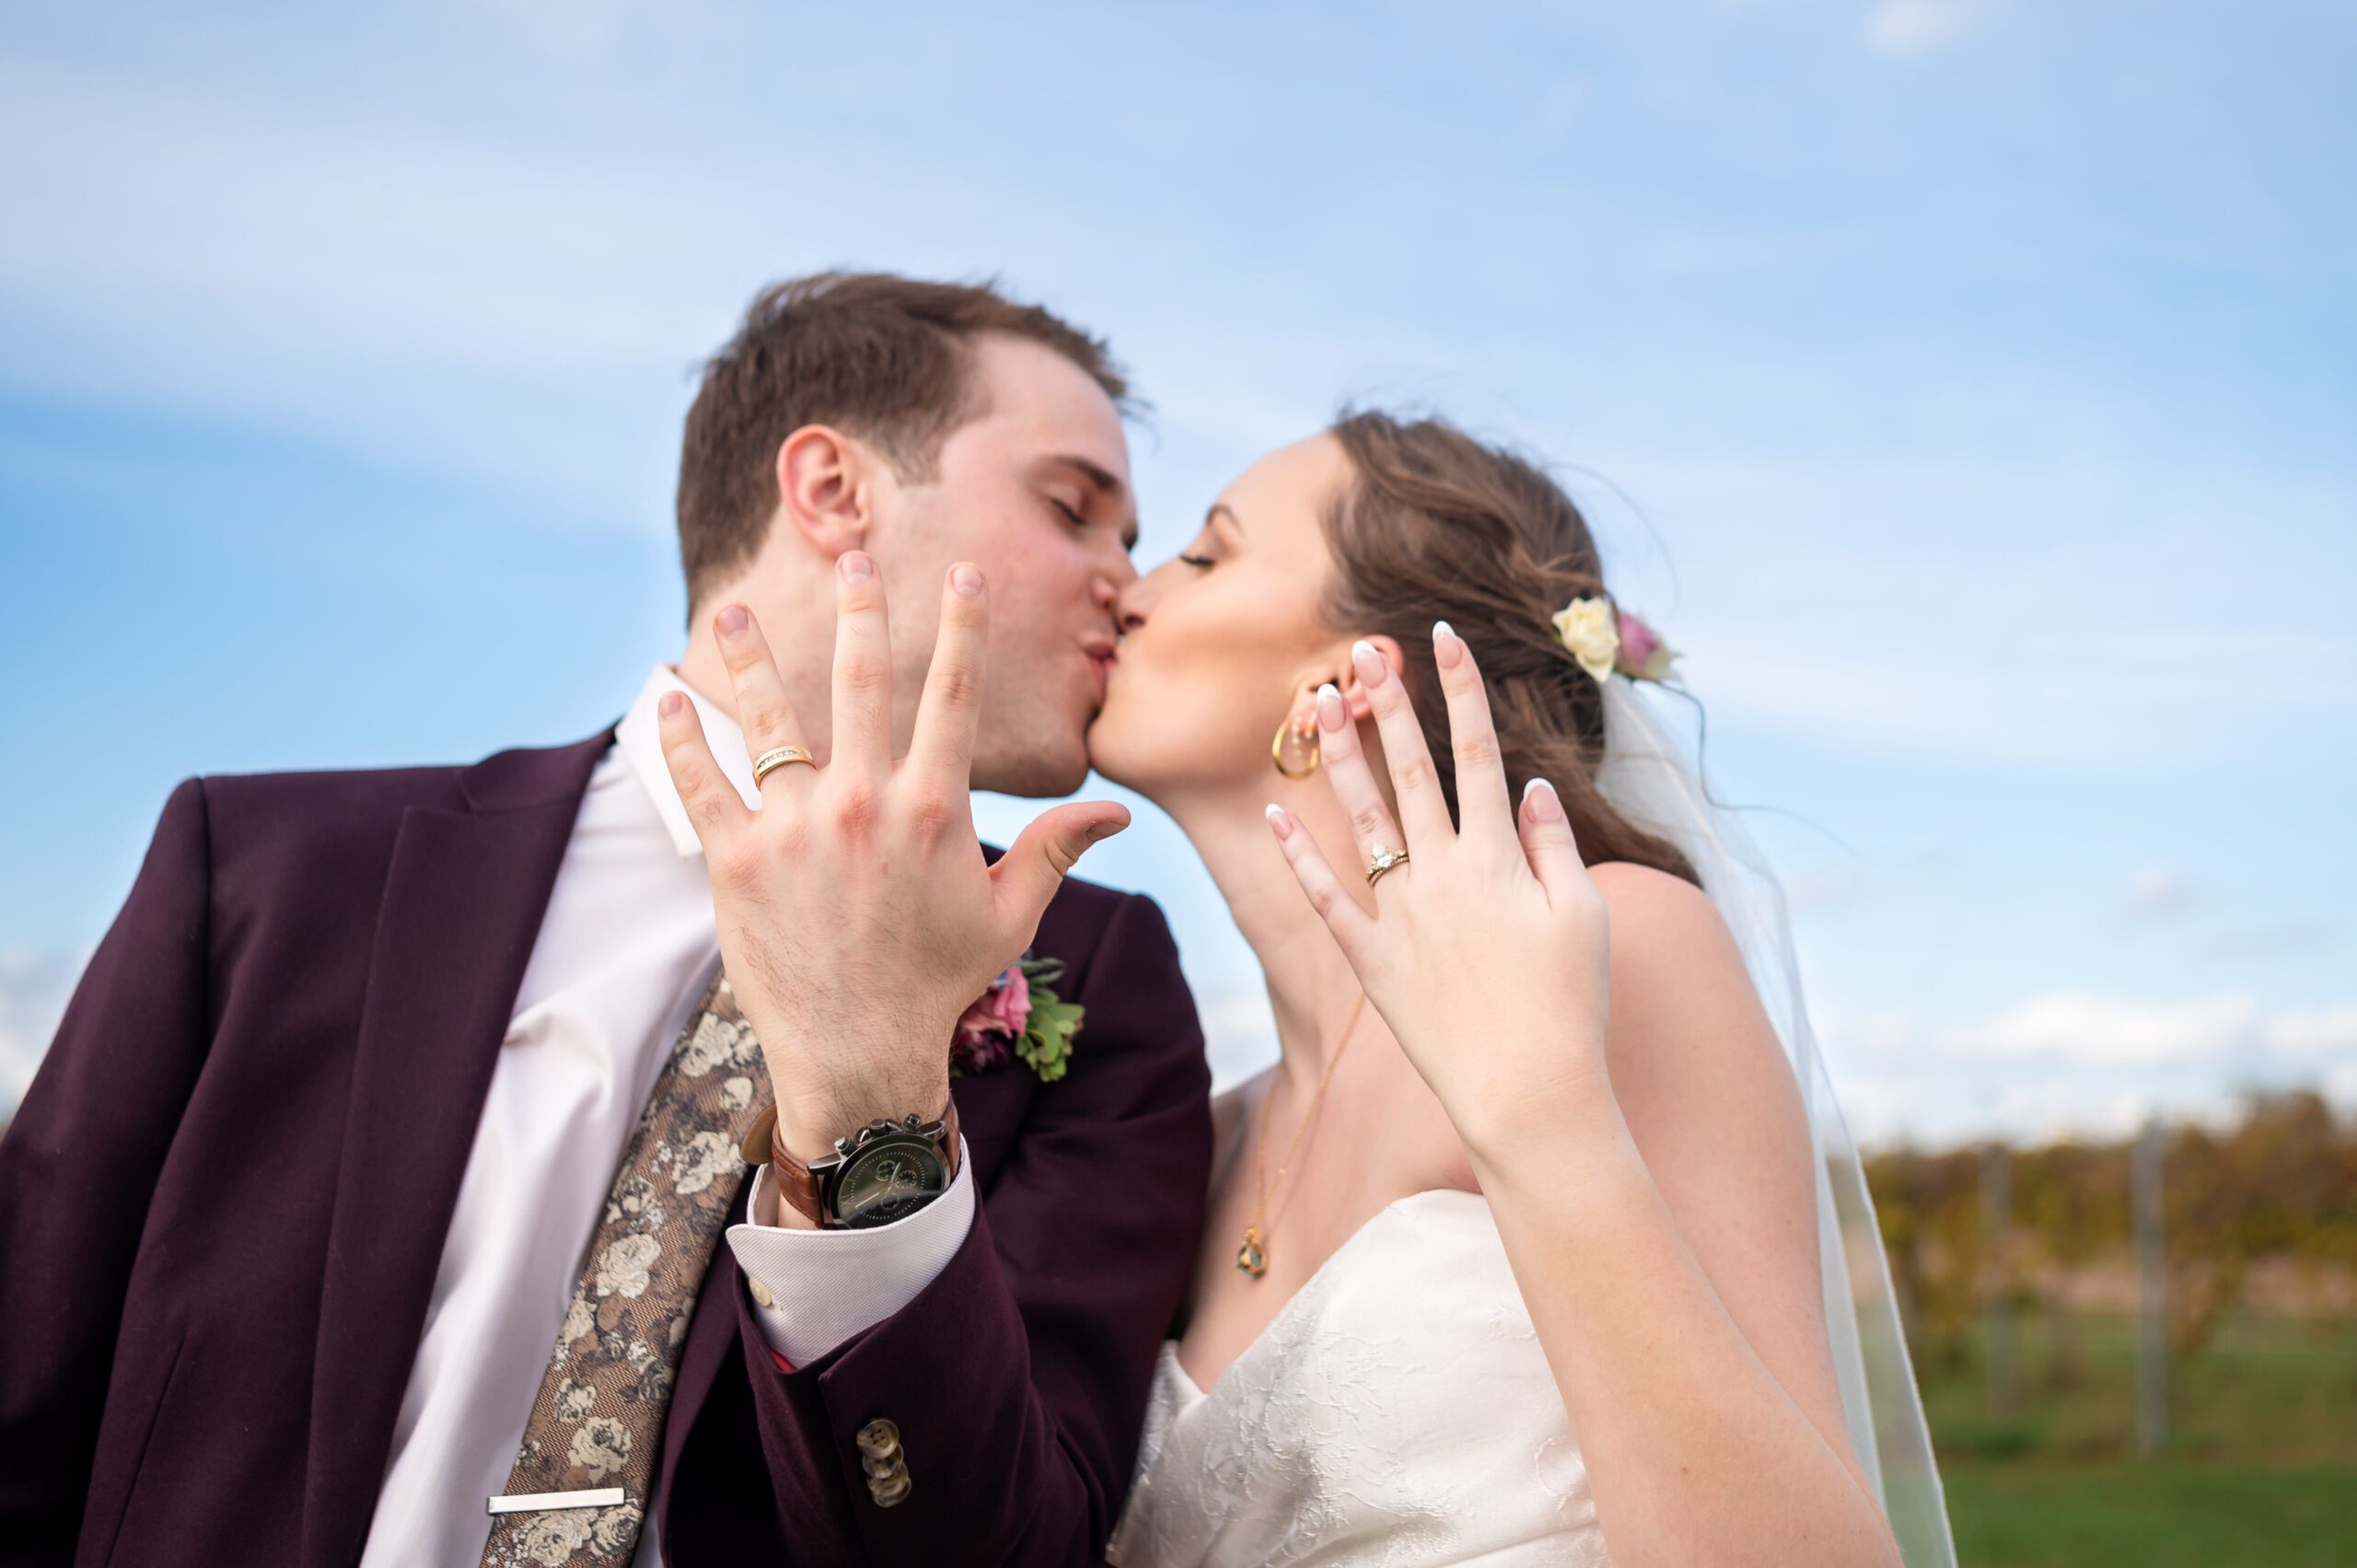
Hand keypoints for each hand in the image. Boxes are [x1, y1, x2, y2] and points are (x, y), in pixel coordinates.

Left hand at [657, 553, 1128, 1162]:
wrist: (859, 1055)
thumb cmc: (937, 983)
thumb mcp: (1008, 913)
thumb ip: (1057, 849)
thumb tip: (1117, 810)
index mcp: (934, 808)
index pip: (952, 696)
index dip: (962, 628)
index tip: (960, 574)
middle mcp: (865, 803)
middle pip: (861, 683)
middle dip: (860, 611)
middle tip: (850, 556)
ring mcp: (796, 830)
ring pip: (770, 721)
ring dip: (750, 657)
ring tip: (731, 611)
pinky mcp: (737, 862)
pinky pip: (702, 786)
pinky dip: (682, 740)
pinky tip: (670, 699)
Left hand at [1265, 624, 1611, 1153]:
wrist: (1528, 1091)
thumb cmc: (1570, 1004)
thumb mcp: (1583, 915)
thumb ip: (1553, 844)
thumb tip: (1529, 784)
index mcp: (1500, 856)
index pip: (1479, 752)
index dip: (1461, 690)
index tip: (1442, 638)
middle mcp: (1444, 873)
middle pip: (1411, 770)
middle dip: (1390, 704)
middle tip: (1365, 650)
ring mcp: (1401, 914)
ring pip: (1362, 817)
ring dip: (1338, 757)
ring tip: (1312, 704)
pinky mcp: (1371, 959)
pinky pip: (1325, 898)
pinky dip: (1298, 857)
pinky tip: (1274, 814)